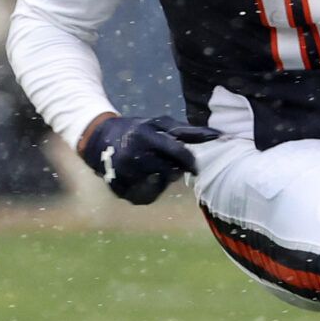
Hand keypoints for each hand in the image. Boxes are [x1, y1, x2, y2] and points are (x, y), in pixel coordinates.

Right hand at [78, 115, 220, 204]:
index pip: (175, 151)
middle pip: (168, 171)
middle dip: (175, 170)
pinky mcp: (119, 190)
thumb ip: (187, 131)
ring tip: (155, 168)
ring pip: (159, 185)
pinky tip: (146, 179)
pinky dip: (152, 190)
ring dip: (163, 179)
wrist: (100, 139)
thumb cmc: (138, 130)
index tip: (196, 167)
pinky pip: (146, 197)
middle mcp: (133, 156)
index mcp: (144, 136)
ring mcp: (124, 175)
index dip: (189, 161)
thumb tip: (219, 136)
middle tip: (172, 165)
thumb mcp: (159, 124)